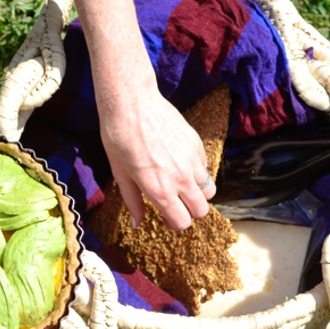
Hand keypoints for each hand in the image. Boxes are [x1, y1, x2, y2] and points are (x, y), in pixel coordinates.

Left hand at [98, 72, 215, 231]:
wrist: (132, 103)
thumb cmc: (119, 139)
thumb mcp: (121, 175)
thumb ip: (133, 202)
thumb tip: (137, 224)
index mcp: (160, 190)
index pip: (182, 222)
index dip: (174, 223)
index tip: (166, 216)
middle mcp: (181, 179)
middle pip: (202, 211)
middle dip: (190, 211)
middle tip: (175, 202)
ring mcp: (192, 161)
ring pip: (209, 190)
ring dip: (198, 193)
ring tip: (180, 184)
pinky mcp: (198, 145)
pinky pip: (206, 167)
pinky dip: (197, 171)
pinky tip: (179, 162)